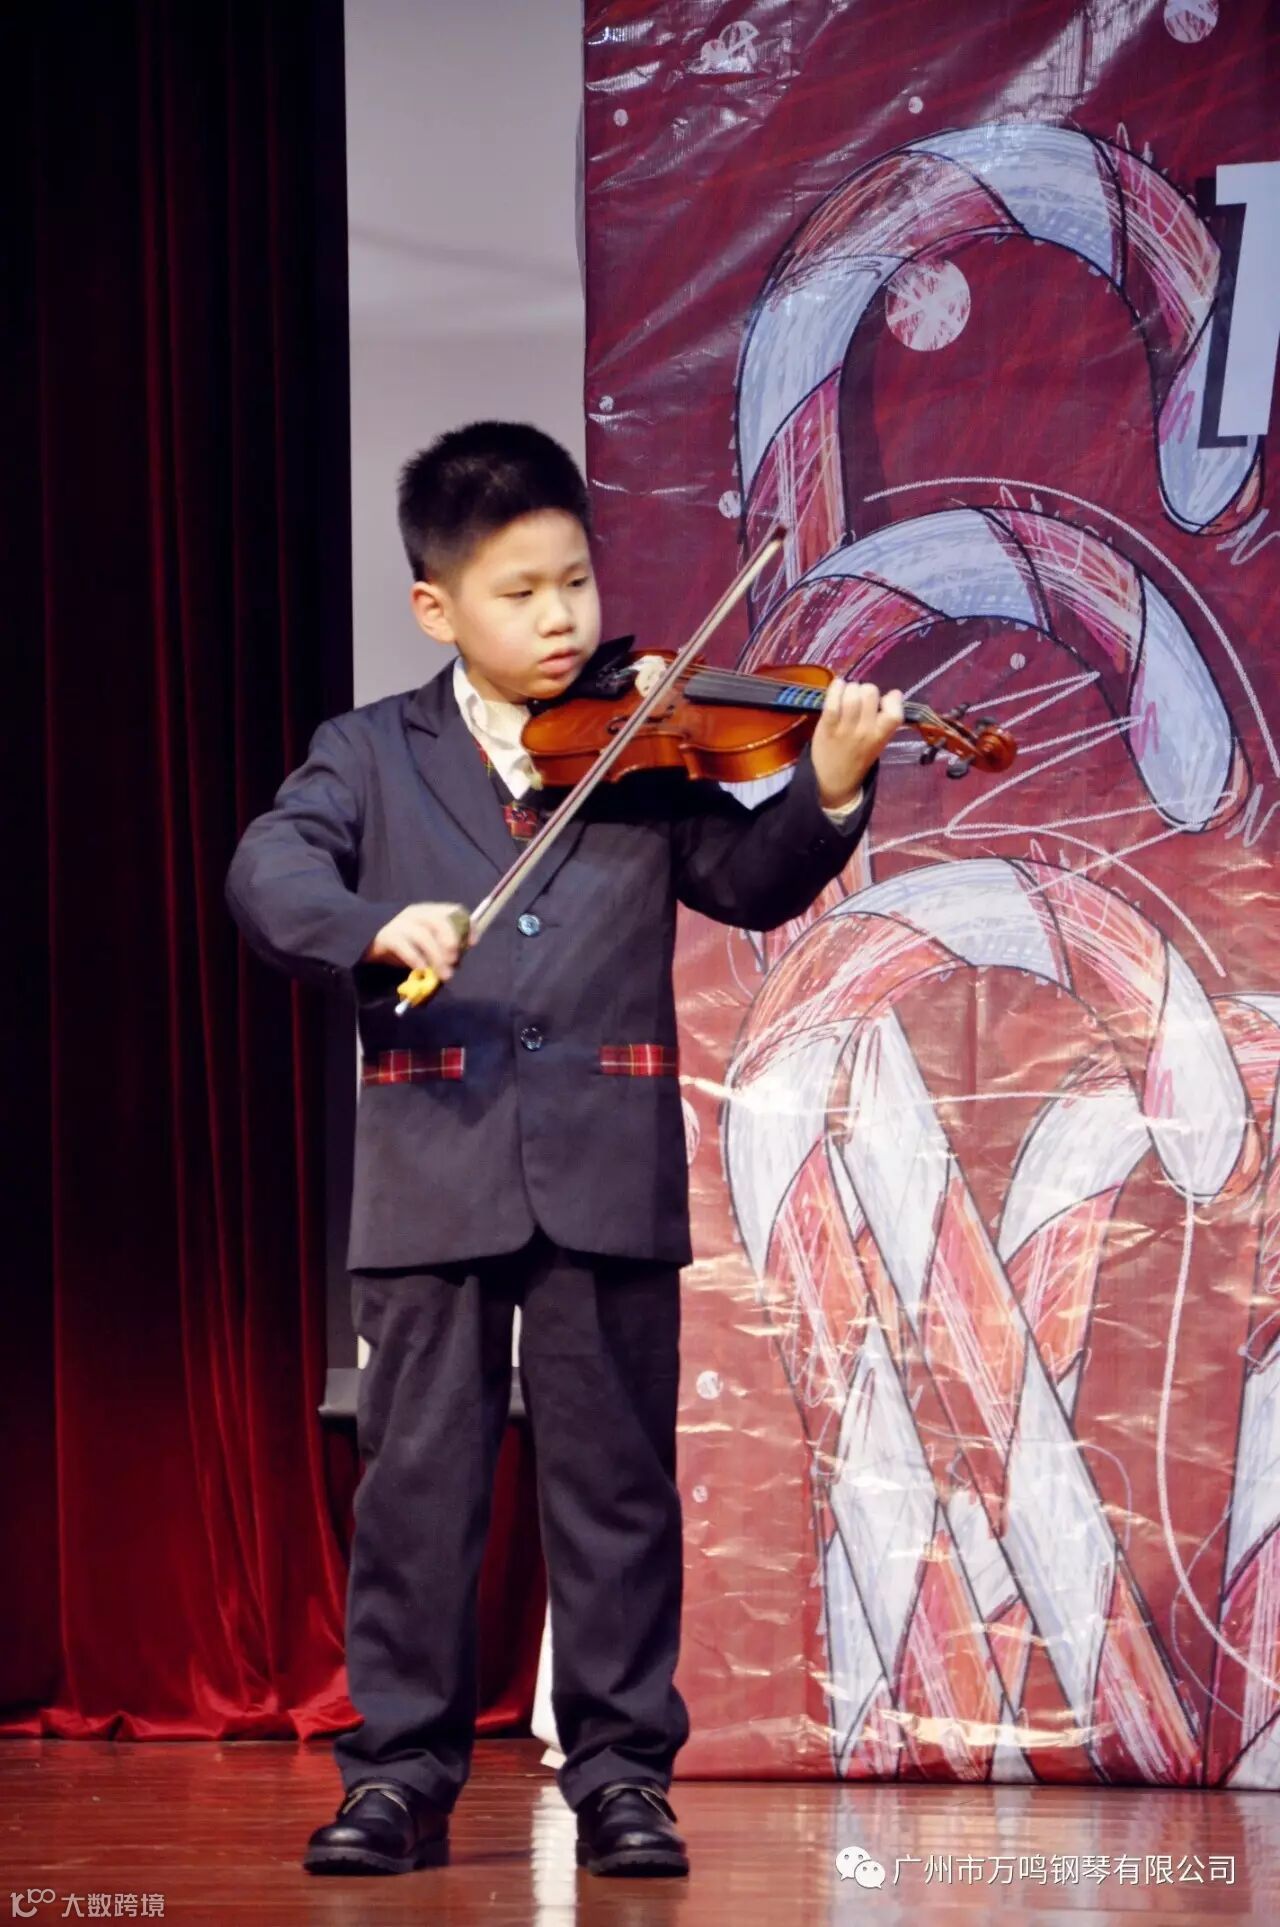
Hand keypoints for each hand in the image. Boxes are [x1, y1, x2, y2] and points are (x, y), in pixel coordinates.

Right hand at [362, 902, 468, 979]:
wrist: (368, 942)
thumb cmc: (405, 944)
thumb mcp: (427, 943)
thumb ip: (442, 948)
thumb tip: (458, 961)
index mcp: (430, 912)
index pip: (453, 911)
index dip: (466, 926)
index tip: (472, 944)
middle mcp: (416, 913)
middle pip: (438, 921)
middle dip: (450, 940)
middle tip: (455, 960)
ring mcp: (400, 923)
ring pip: (423, 935)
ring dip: (436, 956)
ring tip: (444, 975)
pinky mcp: (387, 936)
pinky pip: (404, 946)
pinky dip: (416, 959)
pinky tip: (422, 970)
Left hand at [810, 679, 903, 809]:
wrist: (833, 782)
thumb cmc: (857, 758)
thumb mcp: (878, 743)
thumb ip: (886, 721)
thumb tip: (895, 693)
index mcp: (881, 736)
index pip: (894, 712)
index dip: (890, 700)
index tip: (882, 702)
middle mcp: (865, 732)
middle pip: (870, 693)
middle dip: (865, 690)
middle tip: (859, 698)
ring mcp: (846, 729)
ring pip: (852, 694)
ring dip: (850, 688)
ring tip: (846, 694)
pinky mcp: (827, 727)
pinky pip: (832, 702)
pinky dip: (835, 689)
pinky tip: (837, 687)